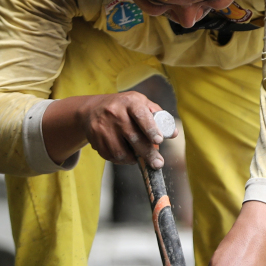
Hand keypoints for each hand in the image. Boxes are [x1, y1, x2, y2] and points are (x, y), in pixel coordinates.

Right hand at [41, 92, 167, 167]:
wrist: (93, 109)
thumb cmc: (124, 107)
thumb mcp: (140, 103)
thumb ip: (158, 117)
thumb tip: (173, 134)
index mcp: (130, 102)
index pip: (141, 116)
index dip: (151, 129)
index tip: (159, 141)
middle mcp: (115, 113)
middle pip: (133, 137)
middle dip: (148, 153)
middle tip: (158, 163)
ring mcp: (103, 126)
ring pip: (120, 151)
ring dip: (133, 159)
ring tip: (138, 158)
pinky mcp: (95, 138)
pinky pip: (110, 156)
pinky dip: (121, 160)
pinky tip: (126, 156)